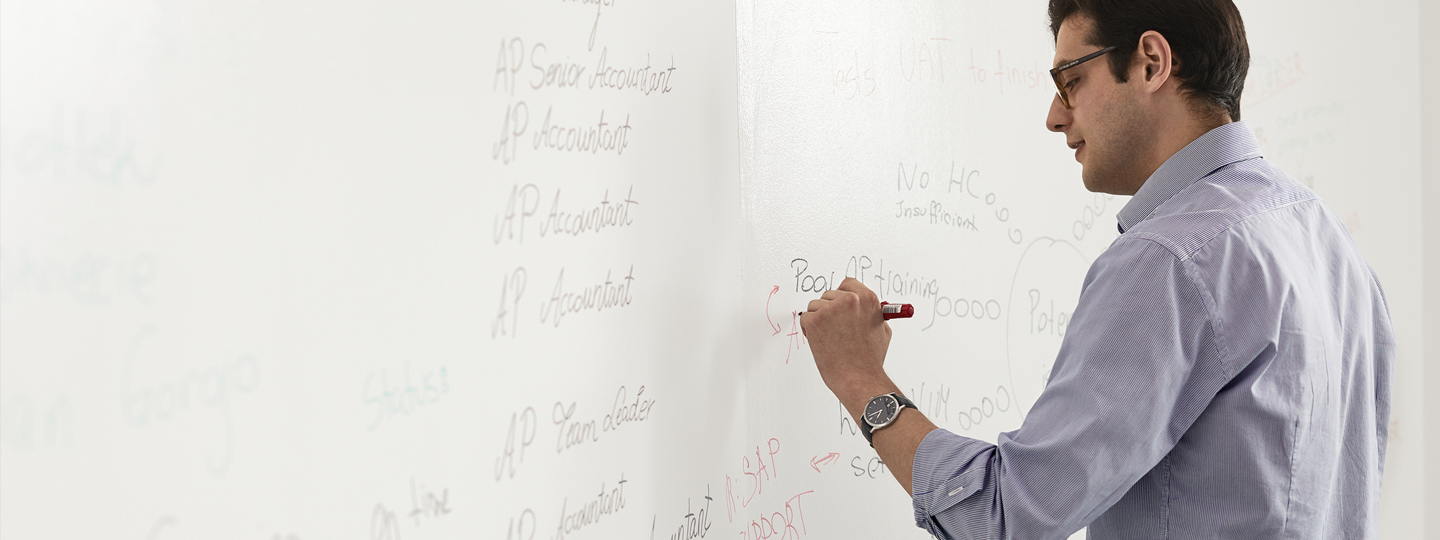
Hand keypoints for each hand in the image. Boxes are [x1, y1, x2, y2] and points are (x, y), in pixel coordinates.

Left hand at [799, 277, 894, 404]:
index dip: (842, 296)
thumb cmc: (870, 359)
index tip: (840, 305)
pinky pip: (805, 318)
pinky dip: (809, 330)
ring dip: (819, 320)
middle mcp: (849, 300)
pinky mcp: (814, 321)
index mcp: (867, 299)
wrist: (858, 378)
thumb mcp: (882, 330)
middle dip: (829, 311)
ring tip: (831, 339)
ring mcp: (830, 309)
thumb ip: (871, 313)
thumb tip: (862, 308)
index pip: (847, 283)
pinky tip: (822, 343)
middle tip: (836, 330)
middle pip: (829, 295)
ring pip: (815, 306)